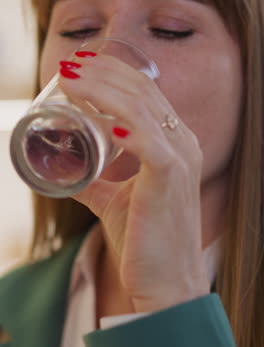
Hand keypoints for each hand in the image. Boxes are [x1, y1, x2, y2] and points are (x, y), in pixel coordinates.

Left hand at [59, 54, 209, 311]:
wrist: (168, 280)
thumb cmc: (145, 239)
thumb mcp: (115, 200)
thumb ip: (93, 181)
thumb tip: (64, 169)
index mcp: (174, 142)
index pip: (145, 93)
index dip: (113, 73)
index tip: (80, 66)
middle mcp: (183, 142)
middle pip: (142, 91)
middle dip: (103, 72)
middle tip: (70, 66)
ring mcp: (180, 157)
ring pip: (141, 107)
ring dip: (103, 88)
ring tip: (72, 78)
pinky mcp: (170, 178)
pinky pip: (148, 141)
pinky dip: (123, 125)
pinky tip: (101, 119)